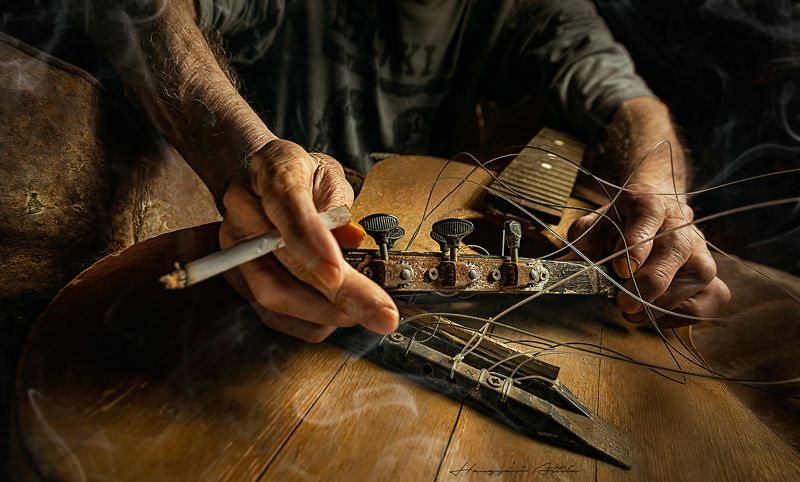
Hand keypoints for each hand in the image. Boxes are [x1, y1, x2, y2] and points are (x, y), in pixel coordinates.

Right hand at [219, 139, 398, 341]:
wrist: (260, 179)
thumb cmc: (303, 178)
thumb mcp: (330, 176)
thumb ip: (340, 206)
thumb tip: (351, 242)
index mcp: (272, 171)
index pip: (287, 208)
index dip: (311, 244)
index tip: (337, 274)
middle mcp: (244, 209)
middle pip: (283, 262)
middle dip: (335, 294)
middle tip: (379, 312)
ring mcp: (235, 247)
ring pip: (273, 293)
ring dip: (324, 313)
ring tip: (363, 314)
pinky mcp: (237, 276)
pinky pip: (270, 314)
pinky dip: (310, 322)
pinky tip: (337, 316)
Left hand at [564, 183, 729, 326]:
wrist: (650, 212)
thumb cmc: (619, 224)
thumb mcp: (593, 229)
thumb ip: (578, 248)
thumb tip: (554, 271)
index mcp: (646, 201)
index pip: (648, 215)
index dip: (636, 244)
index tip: (621, 269)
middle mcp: (679, 220)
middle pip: (677, 248)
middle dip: (651, 281)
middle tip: (625, 303)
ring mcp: (699, 246)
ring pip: (701, 273)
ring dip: (667, 301)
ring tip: (636, 312)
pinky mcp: (710, 271)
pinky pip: (715, 295)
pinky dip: (689, 312)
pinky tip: (659, 315)